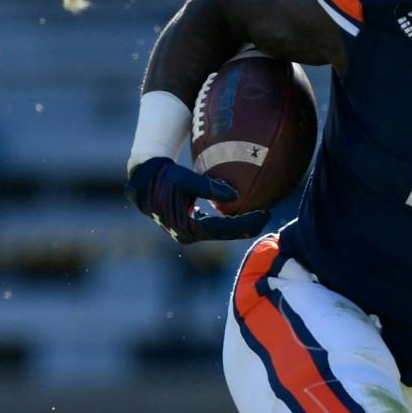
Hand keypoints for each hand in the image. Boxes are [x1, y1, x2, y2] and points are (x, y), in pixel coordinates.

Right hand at [127, 157, 268, 244]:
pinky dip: (229, 222)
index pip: (223, 228)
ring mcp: (188, 233)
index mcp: (187, 227)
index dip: (246, 223)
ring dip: (240, 226)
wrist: (143, 182)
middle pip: (225, 235)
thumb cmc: (163, 177)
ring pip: (221, 233)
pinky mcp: (190, 227)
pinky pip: (214, 227)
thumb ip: (208, 186)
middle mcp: (188, 235)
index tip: (265, 213)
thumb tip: (235, 193)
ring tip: (260, 216)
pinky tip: (244, 213)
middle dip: (247, 227)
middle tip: (268, 216)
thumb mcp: (184, 178)